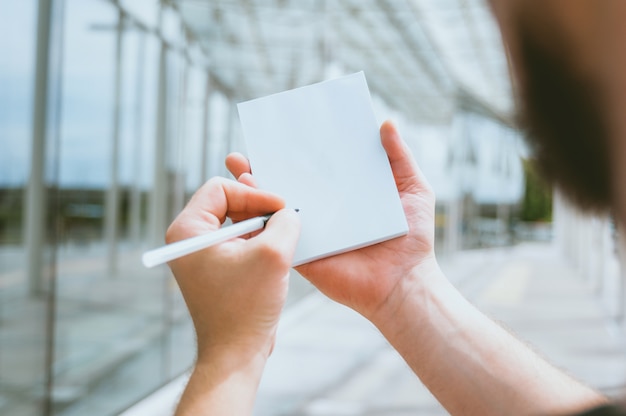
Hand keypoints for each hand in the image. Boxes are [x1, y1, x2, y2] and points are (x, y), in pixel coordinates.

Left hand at [166, 177, 300, 360]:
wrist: (236, 353)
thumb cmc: (245, 307)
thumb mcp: (273, 254)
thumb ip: (285, 221)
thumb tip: (287, 212)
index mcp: (188, 230)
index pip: (221, 188)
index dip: (254, 195)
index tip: (280, 210)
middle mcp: (188, 239)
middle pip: (227, 202)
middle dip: (258, 209)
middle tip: (283, 222)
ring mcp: (200, 254)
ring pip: (235, 221)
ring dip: (261, 228)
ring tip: (280, 242)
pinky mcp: (214, 267)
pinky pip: (238, 240)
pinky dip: (258, 242)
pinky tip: (274, 258)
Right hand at [225, 121, 436, 324]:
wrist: (406, 283)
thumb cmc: (414, 238)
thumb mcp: (414, 189)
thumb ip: (399, 158)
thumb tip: (386, 123)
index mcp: (344, 193)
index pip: (314, 167)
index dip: (295, 150)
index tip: (276, 132)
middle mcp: (324, 210)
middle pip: (288, 183)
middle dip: (263, 166)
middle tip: (242, 152)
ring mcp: (312, 232)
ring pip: (276, 208)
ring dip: (254, 189)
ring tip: (238, 168)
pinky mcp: (304, 254)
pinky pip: (278, 236)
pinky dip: (261, 221)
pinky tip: (246, 203)